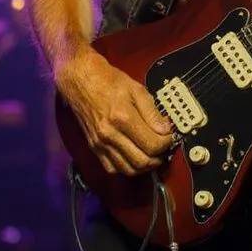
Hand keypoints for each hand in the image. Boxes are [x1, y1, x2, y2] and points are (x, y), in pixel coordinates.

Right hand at [57, 53, 173, 176]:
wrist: (81, 80)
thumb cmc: (108, 81)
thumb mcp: (136, 89)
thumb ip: (152, 112)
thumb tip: (166, 130)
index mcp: (122, 117)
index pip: (152, 145)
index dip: (166, 143)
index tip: (169, 136)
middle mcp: (110, 134)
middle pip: (142, 162)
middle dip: (158, 158)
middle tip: (164, 148)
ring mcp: (100, 143)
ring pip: (128, 169)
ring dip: (144, 166)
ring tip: (152, 154)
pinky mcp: (94, 147)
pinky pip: (113, 169)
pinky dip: (127, 168)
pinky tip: (134, 157)